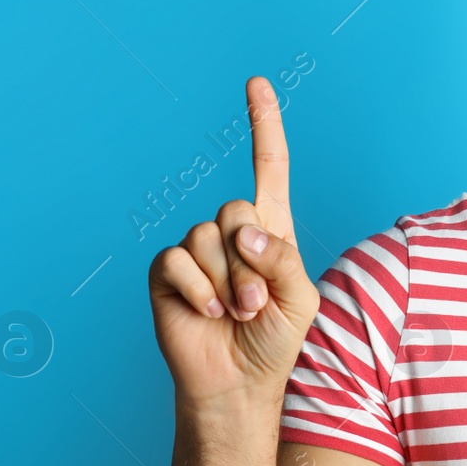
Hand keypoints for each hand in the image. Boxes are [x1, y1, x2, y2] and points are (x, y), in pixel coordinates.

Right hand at [149, 77, 320, 407]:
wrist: (238, 382)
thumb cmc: (274, 339)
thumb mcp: (300, 297)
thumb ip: (282, 258)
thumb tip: (242, 231)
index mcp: (270, 228)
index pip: (268, 166)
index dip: (263, 124)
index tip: (256, 83)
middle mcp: (231, 231)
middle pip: (236, 207)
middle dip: (251, 259)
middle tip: (257, 302)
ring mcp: (196, 249)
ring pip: (207, 237)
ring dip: (228, 282)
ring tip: (235, 314)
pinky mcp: (167, 271)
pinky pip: (179, 261)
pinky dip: (200, 292)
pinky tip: (208, 314)